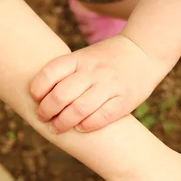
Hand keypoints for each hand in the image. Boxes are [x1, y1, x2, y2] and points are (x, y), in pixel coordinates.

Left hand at [30, 35, 160, 132]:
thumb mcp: (86, 56)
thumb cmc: (109, 58)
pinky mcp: (125, 100)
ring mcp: (110, 86)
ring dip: (63, 123)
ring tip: (57, 127)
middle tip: (43, 117)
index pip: (50, 74)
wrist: (144, 52)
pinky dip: (87, 125)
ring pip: (79, 109)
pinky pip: (102, 117)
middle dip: (47, 111)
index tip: (36, 98)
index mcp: (80, 58)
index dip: (37, 89)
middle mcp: (94, 71)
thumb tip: (41, 97)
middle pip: (61, 95)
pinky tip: (81, 128)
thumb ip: (68, 72)